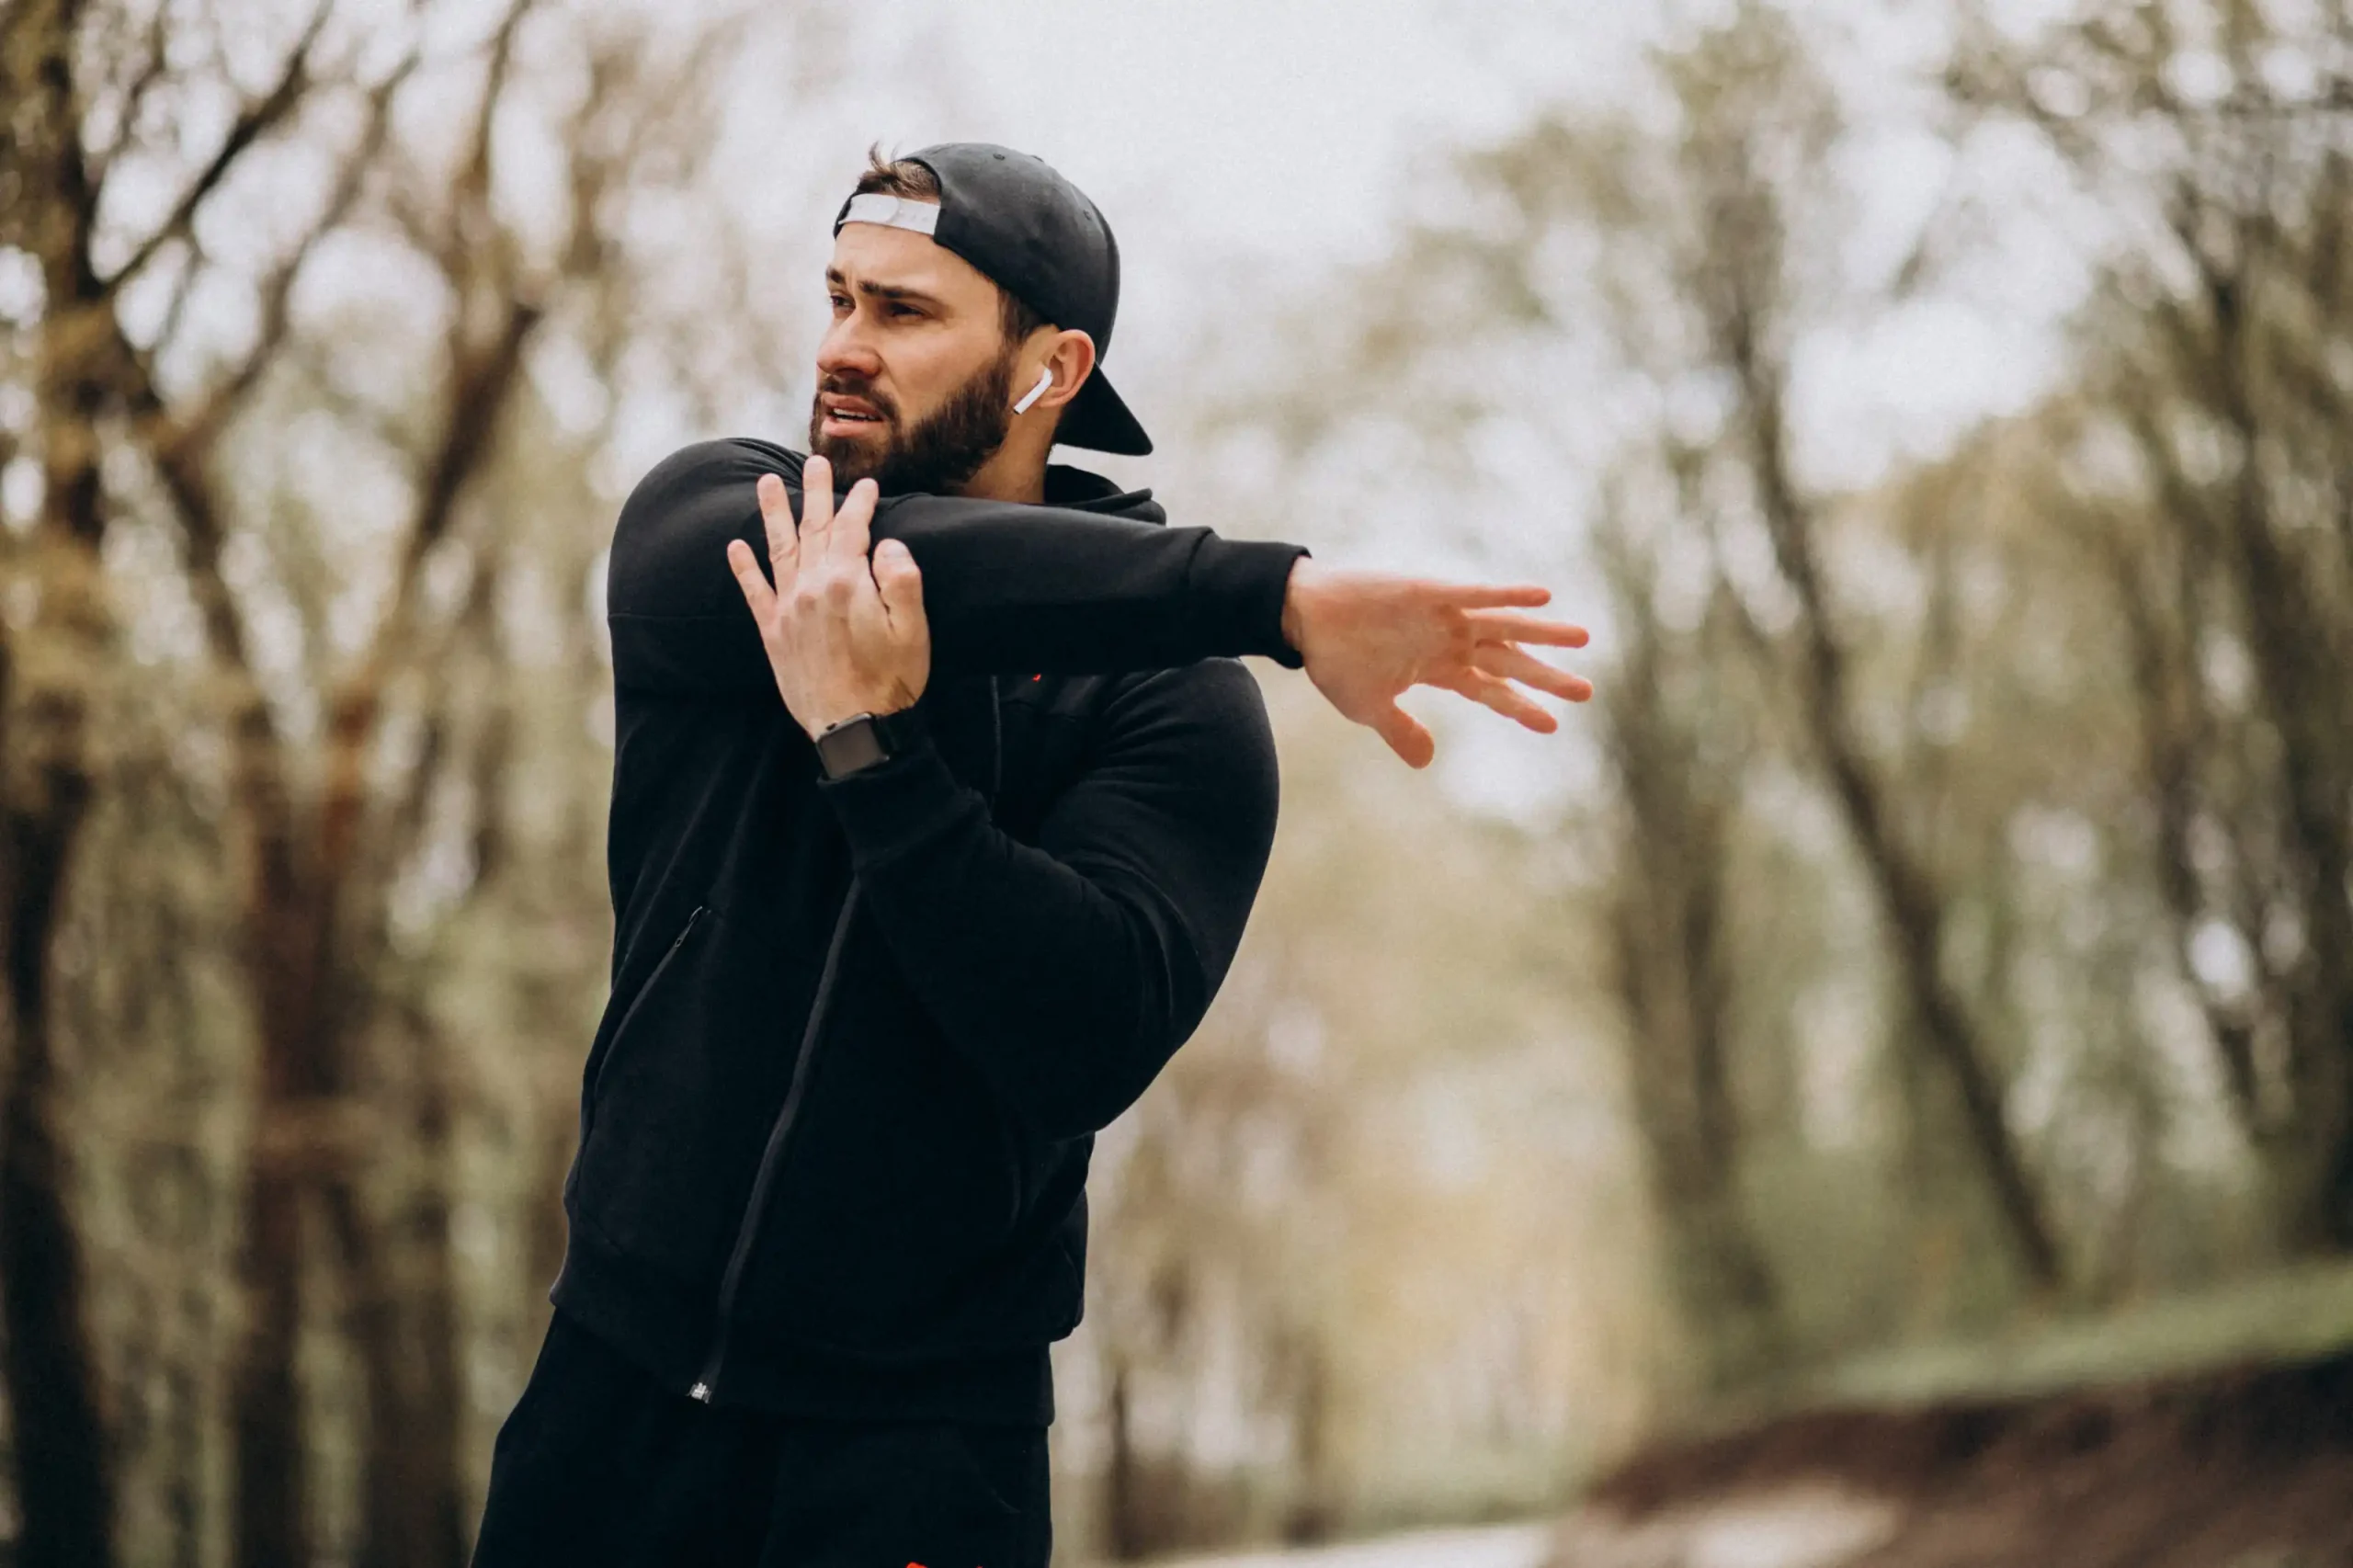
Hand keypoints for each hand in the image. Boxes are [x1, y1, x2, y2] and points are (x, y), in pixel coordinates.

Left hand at [724, 455, 930, 737]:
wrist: (854, 728)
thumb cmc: (891, 681)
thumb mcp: (914, 629)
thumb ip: (902, 579)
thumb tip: (885, 544)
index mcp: (848, 581)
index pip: (852, 528)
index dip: (861, 503)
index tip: (868, 484)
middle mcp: (812, 587)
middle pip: (813, 528)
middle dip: (816, 493)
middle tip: (816, 462)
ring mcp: (789, 608)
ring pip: (779, 549)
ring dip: (773, 513)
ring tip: (767, 483)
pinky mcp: (774, 633)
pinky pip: (754, 592)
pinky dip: (744, 568)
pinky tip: (736, 546)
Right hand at [1278, 557, 1592, 767]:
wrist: (1305, 618)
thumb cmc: (1334, 660)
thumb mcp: (1370, 707)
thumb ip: (1401, 731)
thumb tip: (1427, 763)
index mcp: (1437, 668)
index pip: (1489, 690)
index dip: (1520, 706)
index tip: (1553, 725)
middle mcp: (1449, 641)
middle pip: (1508, 660)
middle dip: (1546, 676)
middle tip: (1586, 692)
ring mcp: (1443, 615)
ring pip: (1505, 625)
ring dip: (1543, 632)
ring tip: (1581, 638)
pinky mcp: (1431, 592)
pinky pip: (1477, 594)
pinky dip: (1508, 596)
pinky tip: (1542, 598)